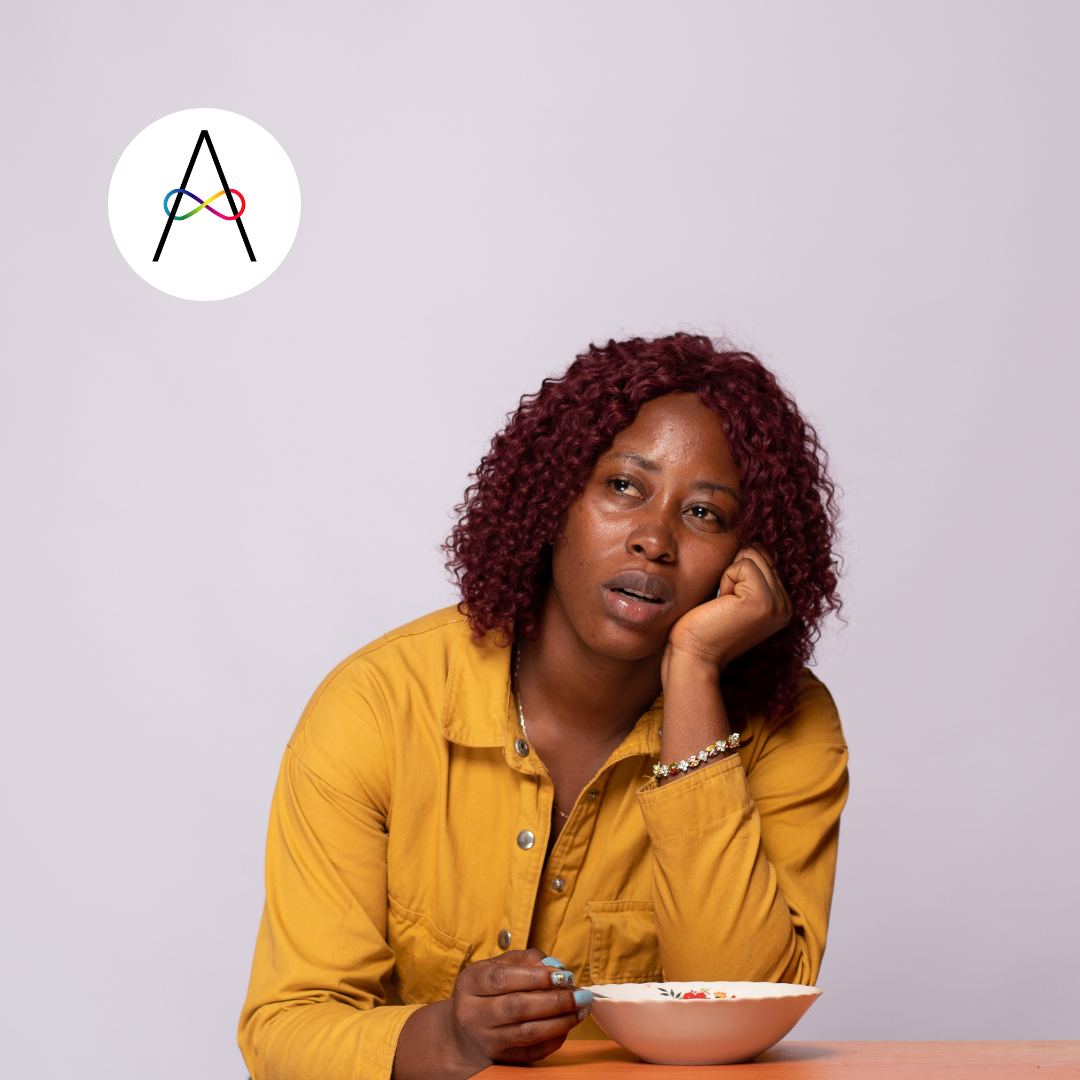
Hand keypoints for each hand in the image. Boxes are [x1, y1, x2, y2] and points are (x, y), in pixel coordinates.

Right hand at [392, 950, 591, 1078]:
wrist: (461, 1033)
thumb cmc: (484, 991)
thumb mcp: (493, 966)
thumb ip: (523, 959)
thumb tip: (553, 965)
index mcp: (471, 983)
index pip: (503, 979)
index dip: (536, 977)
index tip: (563, 974)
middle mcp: (474, 1013)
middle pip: (518, 1007)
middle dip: (556, 1000)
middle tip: (581, 994)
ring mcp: (486, 1040)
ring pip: (528, 1033)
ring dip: (561, 1021)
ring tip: (581, 1009)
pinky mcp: (499, 1060)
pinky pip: (531, 1054)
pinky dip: (553, 1040)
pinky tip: (566, 1026)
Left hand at [665, 544, 792, 675]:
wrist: (693, 654)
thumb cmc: (703, 625)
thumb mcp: (732, 594)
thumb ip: (749, 573)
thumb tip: (751, 538)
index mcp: (781, 603)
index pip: (764, 557)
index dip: (737, 571)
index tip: (728, 600)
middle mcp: (786, 605)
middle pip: (759, 553)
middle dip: (733, 571)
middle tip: (724, 603)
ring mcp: (778, 604)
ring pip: (752, 555)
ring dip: (729, 575)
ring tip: (724, 604)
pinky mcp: (764, 601)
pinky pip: (743, 564)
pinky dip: (726, 578)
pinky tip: (723, 604)